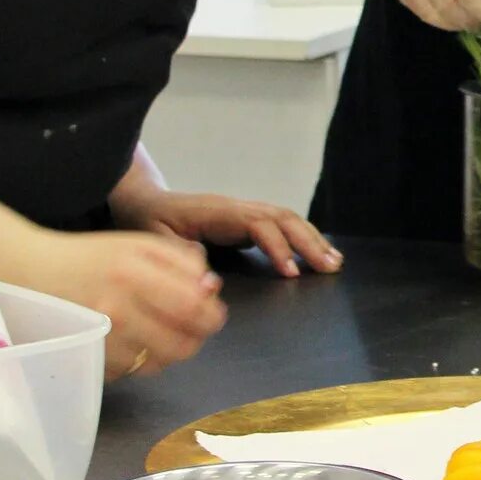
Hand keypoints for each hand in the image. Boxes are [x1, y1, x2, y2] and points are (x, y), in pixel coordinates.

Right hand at [20, 229, 228, 380]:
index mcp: (133, 272)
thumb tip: (211, 289)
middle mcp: (115, 308)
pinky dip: (137, 361)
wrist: (29, 273)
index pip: (192, 307)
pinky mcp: (85, 359)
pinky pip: (128, 372)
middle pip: (180, 344)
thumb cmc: (91, 258)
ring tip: (161, 335)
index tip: (214, 315)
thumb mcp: (140, 245)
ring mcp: (98, 339)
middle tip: (193, 330)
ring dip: (168, 352)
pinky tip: (131, 342)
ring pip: (156, 363)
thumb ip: (182, 262)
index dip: (212, 316)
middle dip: (196, 339)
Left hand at [114, 187, 340, 279]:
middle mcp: (238, 207)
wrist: (146, 201)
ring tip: (334, 262)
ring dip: (312, 239)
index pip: (259, 224)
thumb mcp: (154, 238)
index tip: (292, 273)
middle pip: (283, 217)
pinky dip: (302, 238)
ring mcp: (244, 212)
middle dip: (309, 242)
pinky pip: (281, 225)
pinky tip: (316, 252)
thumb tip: (209, 278)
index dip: (278, 247)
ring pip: (287, 219)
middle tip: (331, 267)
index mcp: (219, 212)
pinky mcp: (246, 221)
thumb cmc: (149, 220)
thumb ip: (181, 255)